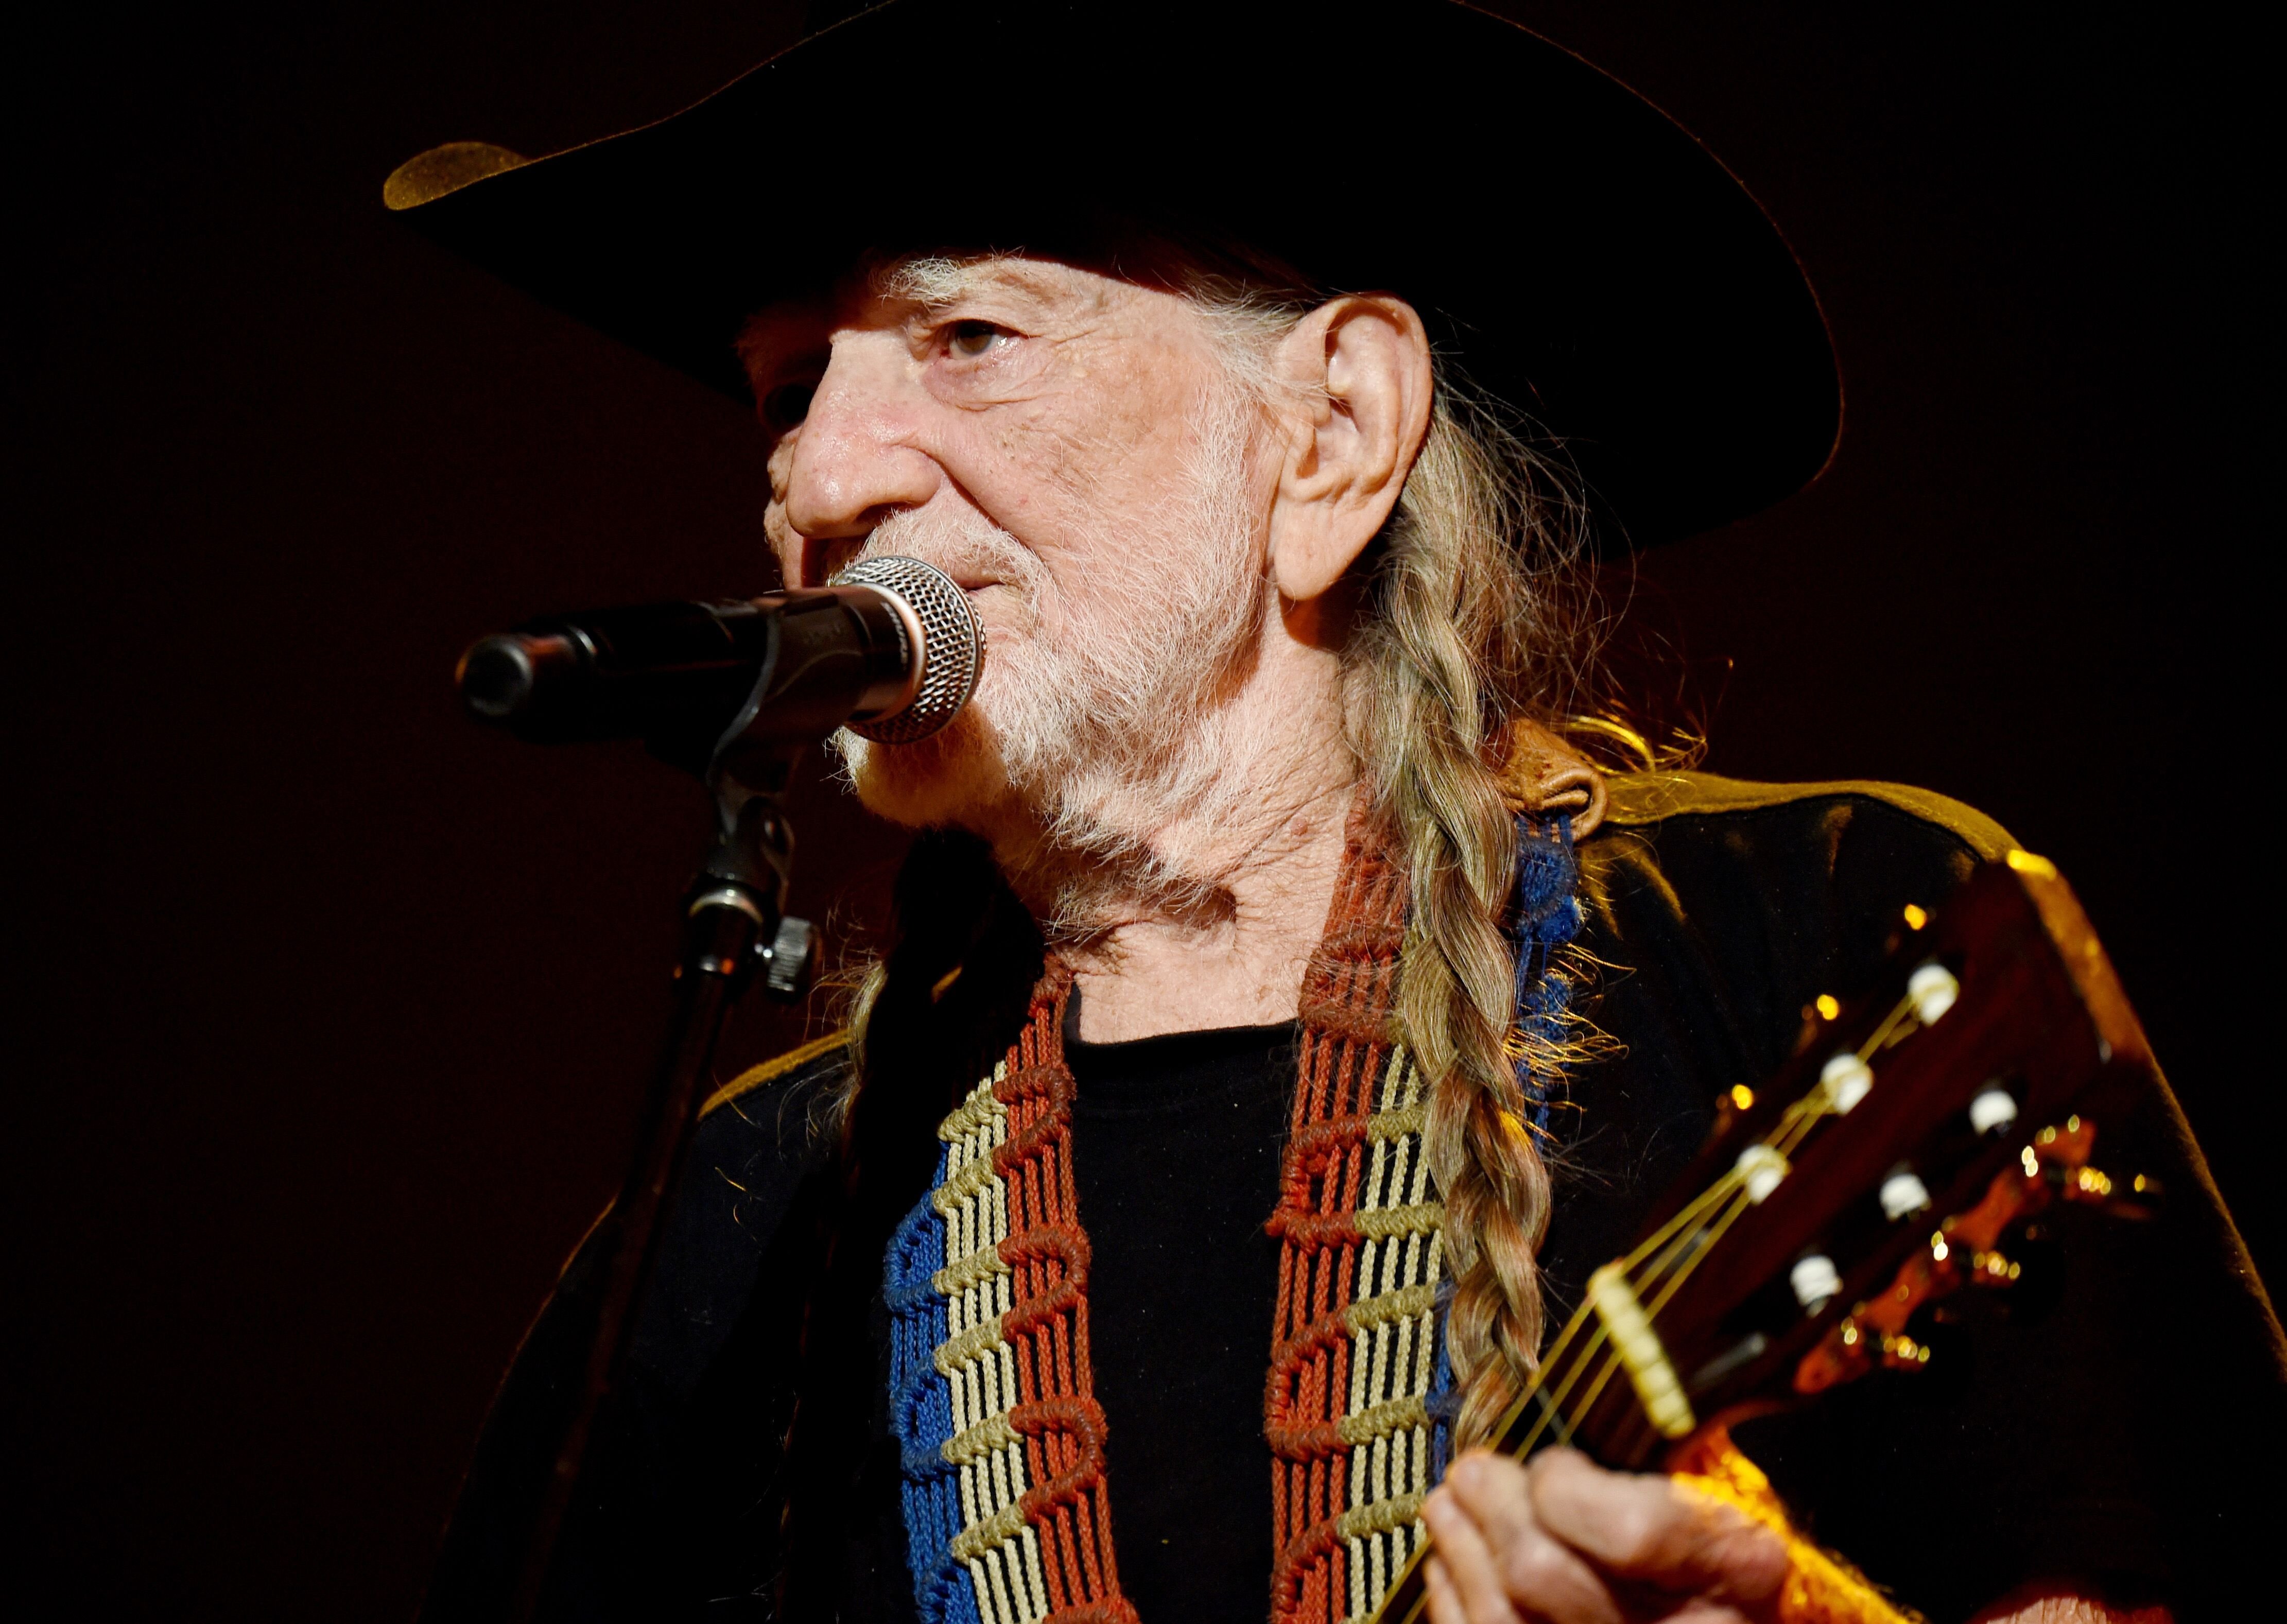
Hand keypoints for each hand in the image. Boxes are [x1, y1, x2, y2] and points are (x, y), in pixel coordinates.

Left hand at [1419, 1447, 1788, 1623]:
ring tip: (1448, 1503)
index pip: (1630, 1530)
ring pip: (1503, 1616)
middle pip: (1543, 1574)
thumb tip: (1584, 1400)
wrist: (1727, 1619)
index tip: (1551, 1463)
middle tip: (1472, 1470)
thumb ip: (1673, 1455)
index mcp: (1736, 1569)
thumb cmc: (1725, 1548)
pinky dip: (1457, 1597)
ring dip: (1461, 1548)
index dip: (1565, 1486)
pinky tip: (1452, 1562)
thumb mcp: (1729, 1493)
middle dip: (1492, 1509)